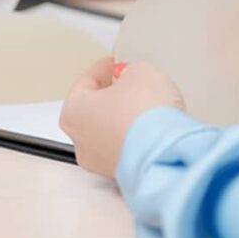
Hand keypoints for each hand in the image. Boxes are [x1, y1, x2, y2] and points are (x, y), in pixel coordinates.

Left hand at [60, 59, 184, 177]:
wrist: (165, 152)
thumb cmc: (144, 114)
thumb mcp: (140, 72)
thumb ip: (130, 71)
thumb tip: (133, 77)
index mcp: (72, 113)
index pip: (85, 83)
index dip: (104, 68)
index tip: (116, 63)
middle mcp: (81, 142)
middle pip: (95, 111)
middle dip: (114, 96)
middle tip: (132, 83)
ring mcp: (101, 163)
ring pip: (112, 132)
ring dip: (126, 118)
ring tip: (148, 106)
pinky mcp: (124, 174)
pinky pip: (130, 149)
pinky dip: (139, 138)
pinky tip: (155, 128)